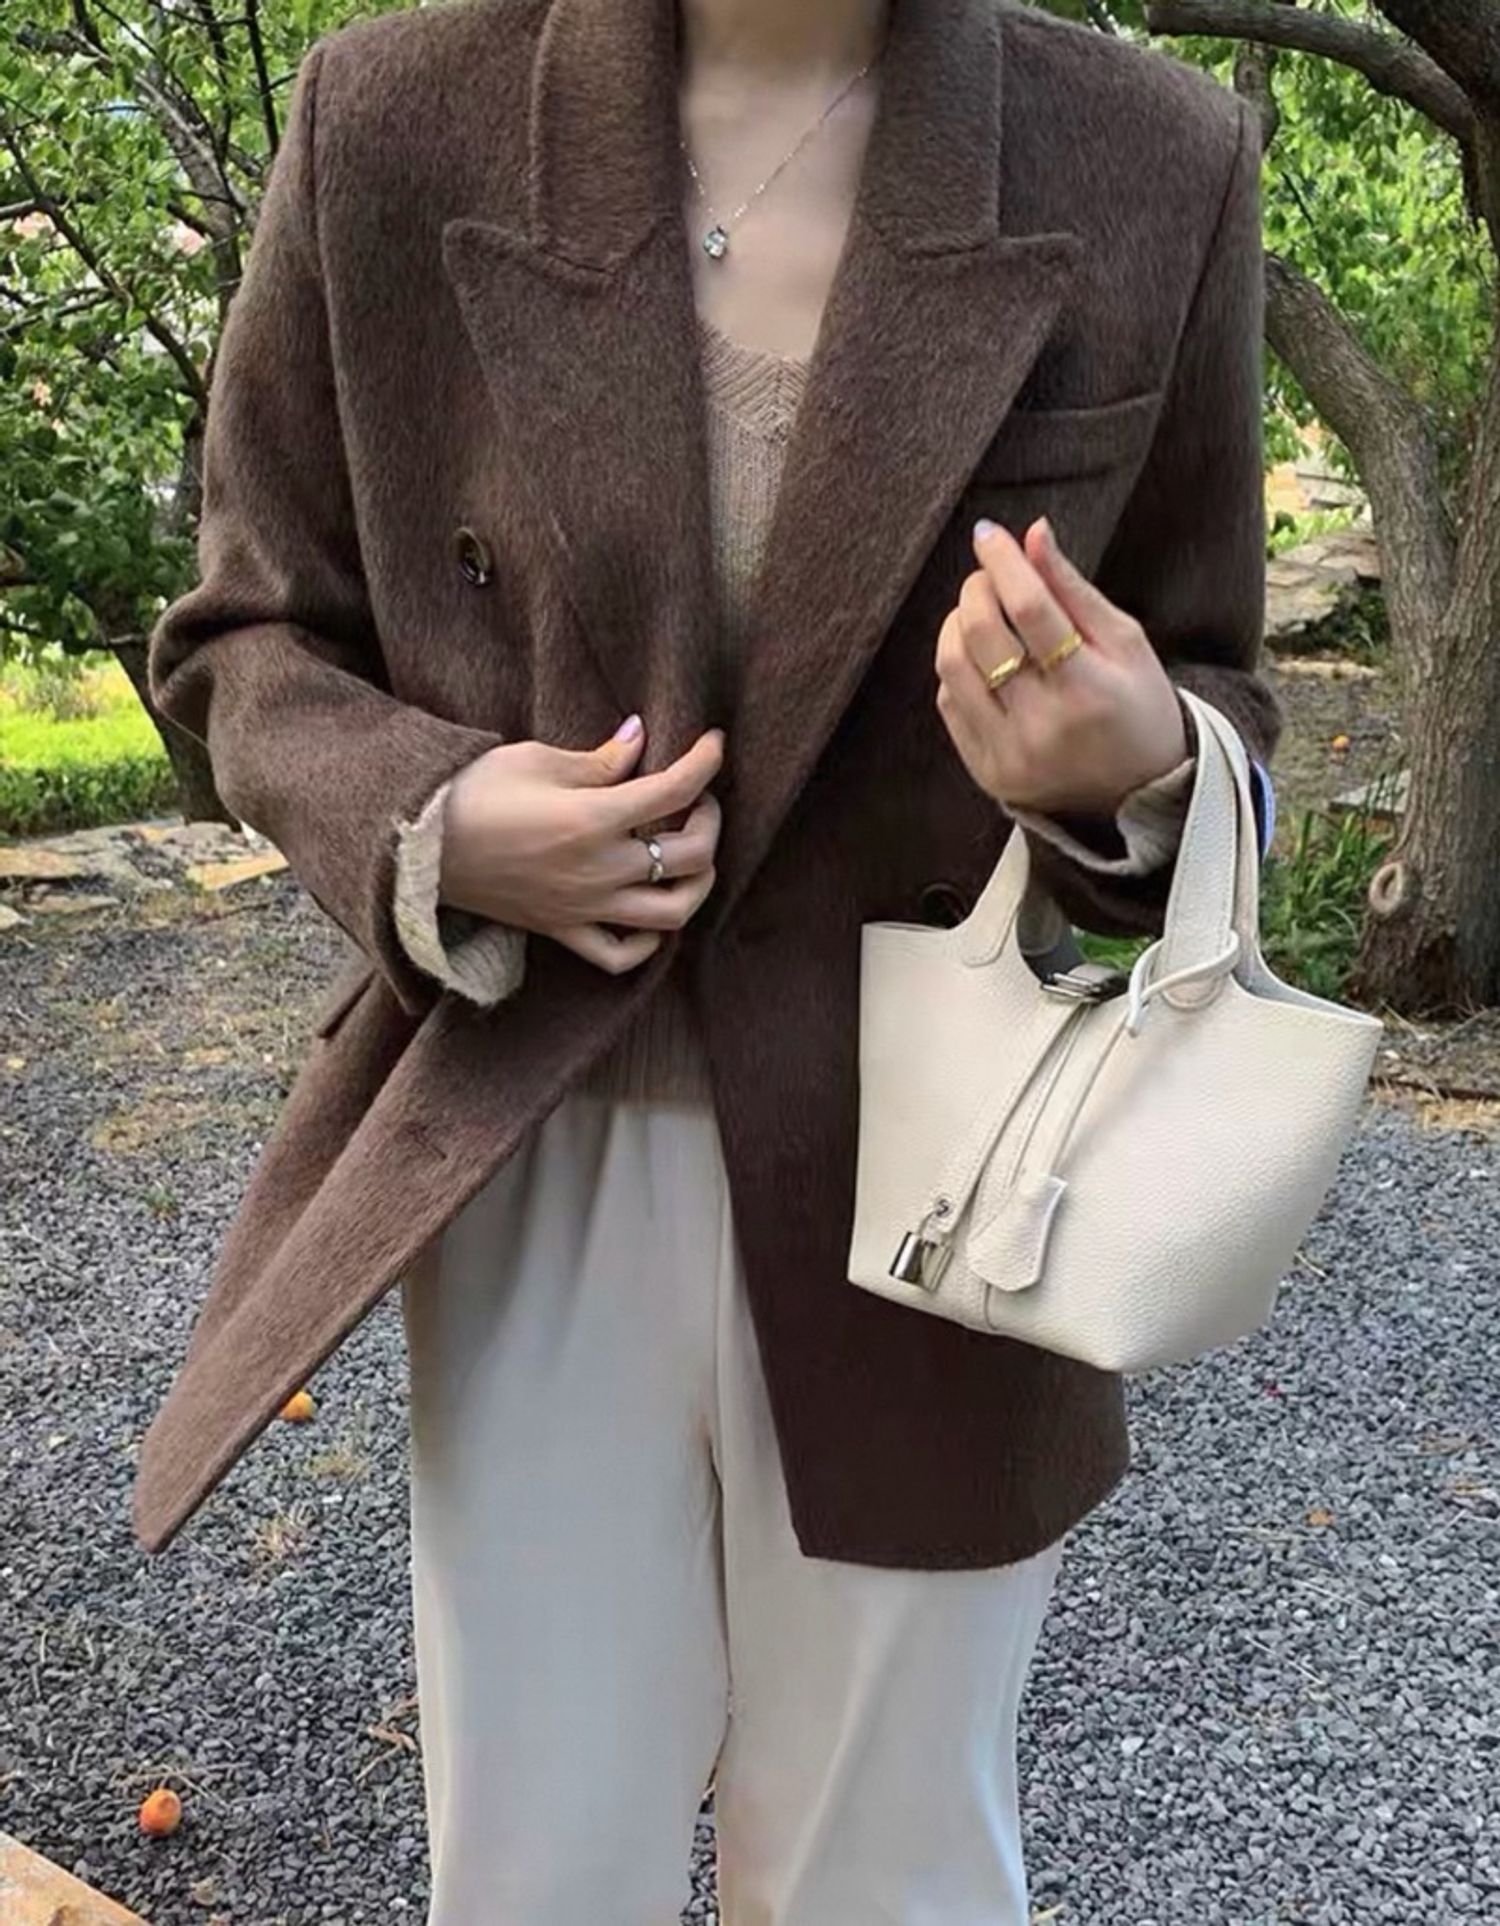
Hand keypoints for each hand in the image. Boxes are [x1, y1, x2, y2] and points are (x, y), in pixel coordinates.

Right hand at [438, 716, 723, 975]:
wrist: (418, 843)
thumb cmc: (473, 791)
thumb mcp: (538, 760)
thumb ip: (601, 760)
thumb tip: (640, 738)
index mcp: (595, 819)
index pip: (676, 790)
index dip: (705, 762)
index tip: (714, 745)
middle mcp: (599, 870)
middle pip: (692, 856)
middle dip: (709, 822)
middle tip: (697, 800)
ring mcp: (584, 907)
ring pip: (672, 914)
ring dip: (698, 885)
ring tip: (689, 858)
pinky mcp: (562, 930)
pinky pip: (619, 956)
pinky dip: (647, 943)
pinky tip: (650, 916)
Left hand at [934, 515, 1187, 815]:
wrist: (1138, 793)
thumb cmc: (1138, 706)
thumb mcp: (1125, 642)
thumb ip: (1073, 589)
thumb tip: (1033, 533)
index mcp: (1090, 689)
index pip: (1030, 609)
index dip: (1004, 563)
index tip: (990, 534)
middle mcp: (1044, 726)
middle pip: (981, 635)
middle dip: (976, 589)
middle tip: (989, 575)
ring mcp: (1010, 754)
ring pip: (952, 668)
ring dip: (956, 624)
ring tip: (979, 611)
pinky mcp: (987, 772)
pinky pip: (949, 703)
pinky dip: (957, 668)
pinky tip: (981, 659)